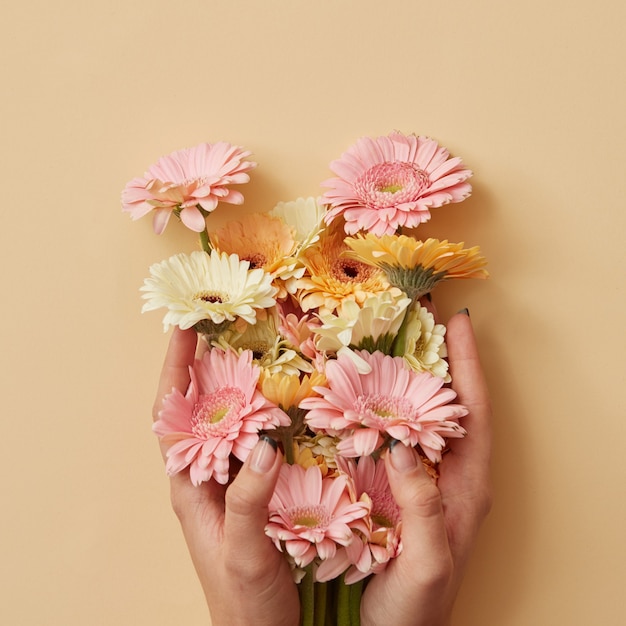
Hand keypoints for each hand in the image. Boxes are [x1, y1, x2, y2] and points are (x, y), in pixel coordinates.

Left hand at [153, 328, 299, 625]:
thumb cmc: (242, 603)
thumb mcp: (241, 552)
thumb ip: (249, 500)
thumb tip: (267, 443)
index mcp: (189, 486)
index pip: (171, 415)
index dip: (175, 370)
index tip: (185, 328)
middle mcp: (206, 477)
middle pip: (201, 409)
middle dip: (208, 366)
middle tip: (230, 327)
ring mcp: (232, 482)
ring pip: (230, 422)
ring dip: (240, 386)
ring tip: (258, 351)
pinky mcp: (257, 490)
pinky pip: (258, 442)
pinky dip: (268, 416)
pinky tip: (287, 402)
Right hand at [360, 310, 492, 625]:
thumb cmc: (417, 610)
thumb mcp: (427, 562)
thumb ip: (421, 506)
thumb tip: (399, 446)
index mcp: (466, 487)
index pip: (474, 412)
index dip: (467, 365)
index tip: (458, 322)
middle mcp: (448, 477)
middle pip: (448, 407)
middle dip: (437, 361)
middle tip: (418, 321)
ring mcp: (422, 482)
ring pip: (419, 419)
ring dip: (407, 382)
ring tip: (390, 345)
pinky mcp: (396, 490)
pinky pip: (391, 440)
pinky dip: (380, 412)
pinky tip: (362, 399)